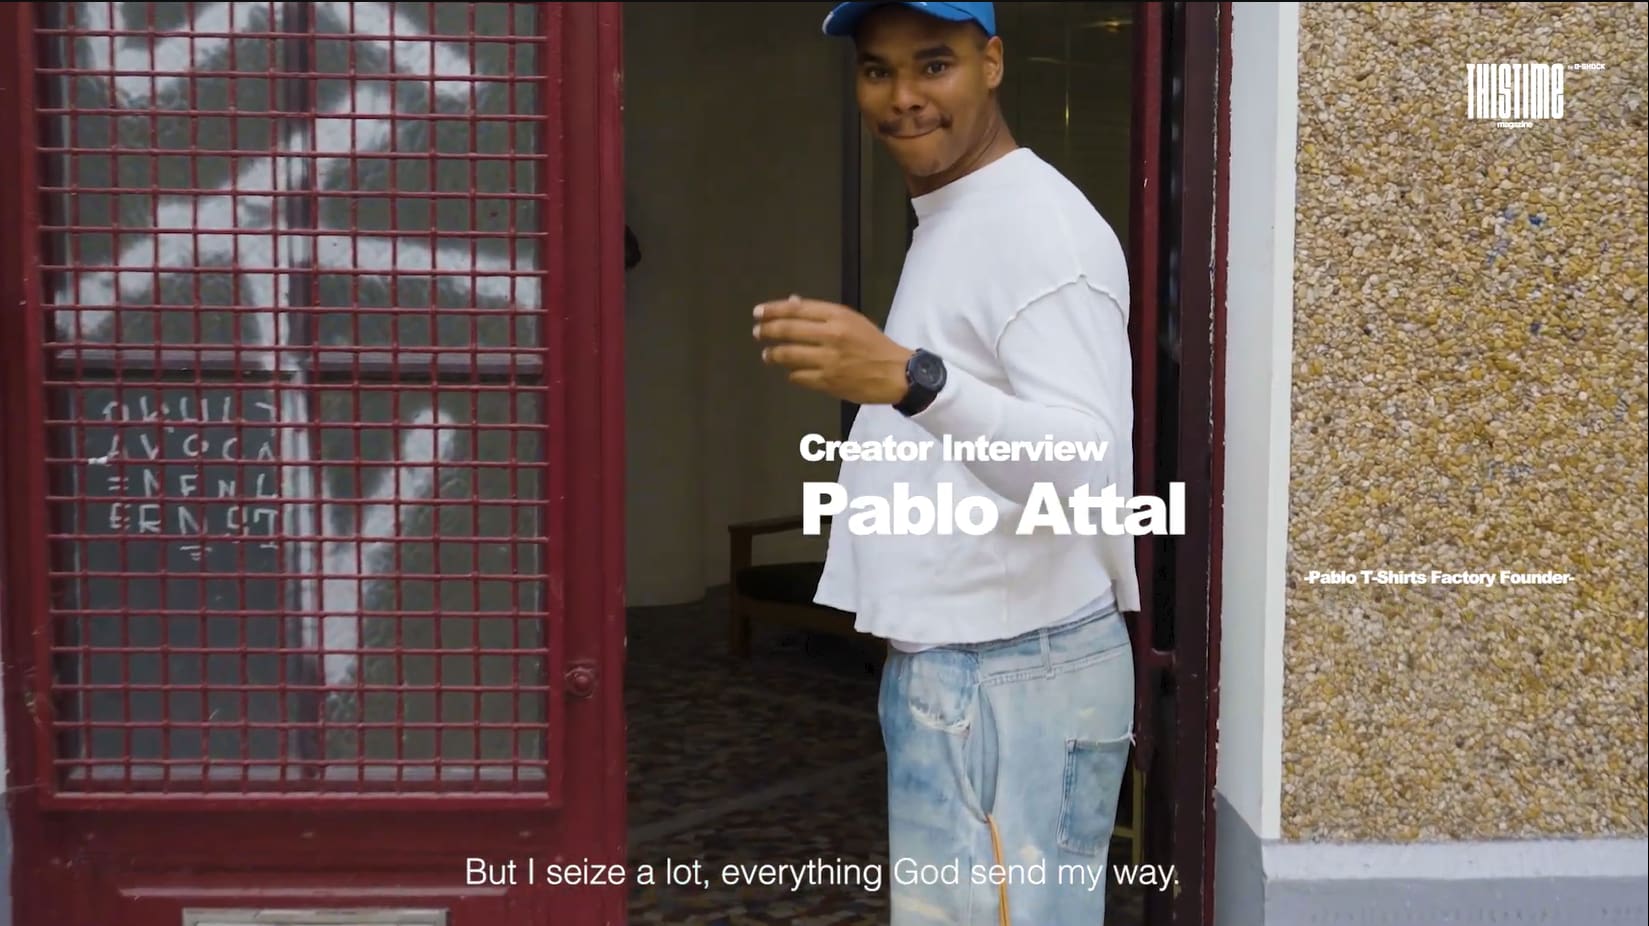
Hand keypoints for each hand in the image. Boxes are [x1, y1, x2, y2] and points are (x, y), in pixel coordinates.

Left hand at [753, 295, 912, 404]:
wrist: (895, 373)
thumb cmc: (873, 344)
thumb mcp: (851, 320)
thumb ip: (820, 313)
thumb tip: (790, 302)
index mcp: (838, 316)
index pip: (797, 309)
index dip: (773, 310)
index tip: (758, 313)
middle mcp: (831, 336)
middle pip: (788, 331)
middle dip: (767, 331)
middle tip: (757, 333)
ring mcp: (828, 360)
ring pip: (788, 355)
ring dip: (773, 354)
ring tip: (768, 355)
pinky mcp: (828, 382)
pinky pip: (798, 376)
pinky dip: (792, 373)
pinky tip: (791, 372)